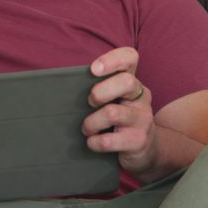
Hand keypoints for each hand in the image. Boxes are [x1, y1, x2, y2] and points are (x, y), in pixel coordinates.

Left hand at [81, 47, 157, 177]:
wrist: (145, 150)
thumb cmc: (118, 119)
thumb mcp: (112, 99)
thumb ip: (97, 88)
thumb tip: (62, 83)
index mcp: (131, 82)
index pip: (130, 57)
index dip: (112, 59)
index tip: (93, 69)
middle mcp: (141, 97)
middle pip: (126, 82)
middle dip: (100, 92)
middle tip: (89, 102)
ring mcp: (143, 118)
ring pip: (112, 113)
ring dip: (91, 122)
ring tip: (87, 128)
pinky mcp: (139, 140)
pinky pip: (110, 140)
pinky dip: (95, 142)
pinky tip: (93, 142)